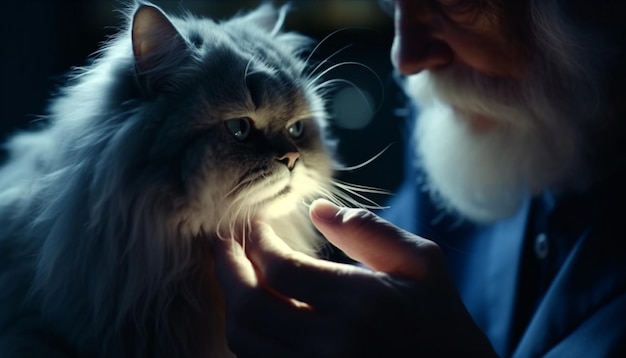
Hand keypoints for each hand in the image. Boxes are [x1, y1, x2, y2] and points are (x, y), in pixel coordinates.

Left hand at [214, 199, 495, 356]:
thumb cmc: (440, 320)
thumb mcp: (421, 264)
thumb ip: (370, 232)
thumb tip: (317, 210)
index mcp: (360, 303)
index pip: (280, 269)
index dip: (253, 242)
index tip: (250, 223)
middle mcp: (333, 344)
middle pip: (250, 306)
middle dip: (226, 268)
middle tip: (221, 242)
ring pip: (246, 341)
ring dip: (230, 303)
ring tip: (231, 273)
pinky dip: (246, 336)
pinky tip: (250, 311)